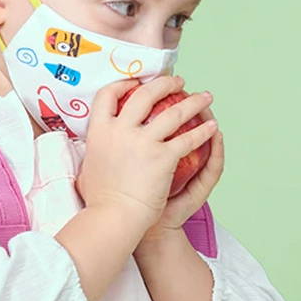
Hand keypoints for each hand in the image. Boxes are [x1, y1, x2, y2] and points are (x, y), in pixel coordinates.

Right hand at [77, 76, 217, 231]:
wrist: (112, 218)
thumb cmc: (100, 201)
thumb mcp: (87, 169)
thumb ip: (93, 153)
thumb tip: (93, 147)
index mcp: (99, 131)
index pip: (107, 95)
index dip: (123, 84)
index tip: (137, 83)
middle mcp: (121, 130)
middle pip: (145, 94)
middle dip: (166, 83)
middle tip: (179, 82)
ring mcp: (143, 142)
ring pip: (174, 112)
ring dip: (194, 102)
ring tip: (205, 97)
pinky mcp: (163, 156)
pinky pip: (188, 139)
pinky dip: (203, 132)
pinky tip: (213, 129)